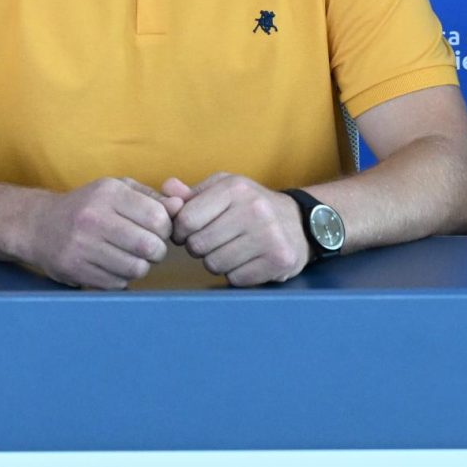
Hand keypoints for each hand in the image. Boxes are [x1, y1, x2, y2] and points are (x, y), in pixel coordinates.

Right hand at [16, 176, 172, 289]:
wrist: (38, 226)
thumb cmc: (88, 206)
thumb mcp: (117, 190)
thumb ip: (152, 197)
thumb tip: (181, 208)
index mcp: (109, 193)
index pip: (158, 218)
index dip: (165, 229)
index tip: (157, 230)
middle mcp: (94, 217)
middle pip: (150, 246)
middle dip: (157, 252)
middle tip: (148, 248)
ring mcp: (83, 245)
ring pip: (136, 269)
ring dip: (140, 266)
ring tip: (130, 256)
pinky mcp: (76, 269)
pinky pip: (118, 283)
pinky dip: (121, 278)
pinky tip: (111, 265)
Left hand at [165, 174, 308, 286]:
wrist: (300, 223)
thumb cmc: (251, 206)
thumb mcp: (224, 189)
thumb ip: (192, 194)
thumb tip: (166, 190)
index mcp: (235, 188)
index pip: (186, 219)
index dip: (180, 231)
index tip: (189, 232)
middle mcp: (254, 209)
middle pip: (197, 245)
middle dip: (198, 248)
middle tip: (213, 242)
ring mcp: (269, 236)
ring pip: (214, 264)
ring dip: (216, 262)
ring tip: (231, 250)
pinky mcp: (279, 260)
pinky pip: (236, 278)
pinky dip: (236, 274)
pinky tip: (247, 261)